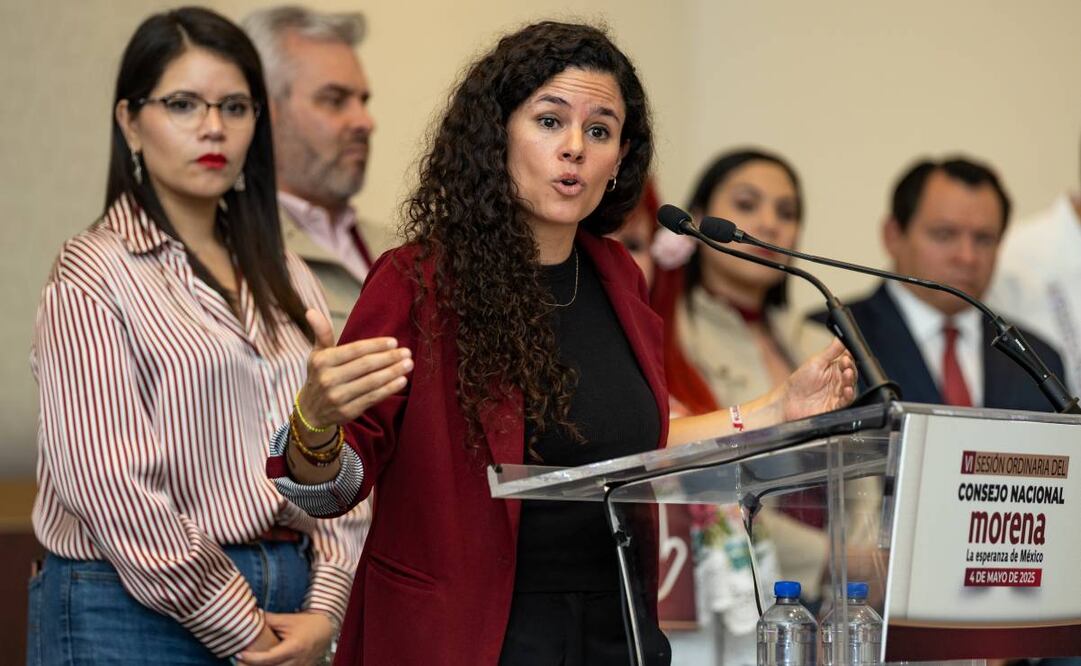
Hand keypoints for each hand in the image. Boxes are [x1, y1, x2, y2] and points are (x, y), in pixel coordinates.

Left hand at [236, 611, 335, 665]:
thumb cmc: (307, 623)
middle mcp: (297, 661)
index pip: (269, 658)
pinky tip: (261, 665)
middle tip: (238, 662)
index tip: (239, 654)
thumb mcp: (288, 620)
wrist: (326, 630)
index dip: (252, 659)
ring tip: (247, 664)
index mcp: (294, 647)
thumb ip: (269, 620)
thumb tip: (251, 616)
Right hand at [296, 309, 412, 438]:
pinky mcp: (348, 412)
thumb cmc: (320, 376)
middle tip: (407, 352)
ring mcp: (338, 397)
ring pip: (371, 382)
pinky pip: (372, 398)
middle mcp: (328, 379)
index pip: (354, 350)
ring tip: (408, 364)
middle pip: (365, 366)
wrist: (311, 412)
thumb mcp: (317, 354)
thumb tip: (311, 310)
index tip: (394, 342)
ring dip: (393, 372)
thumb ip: (321, 333)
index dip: (375, 346)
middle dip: (389, 358)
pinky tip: (401, 381)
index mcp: (322, 361)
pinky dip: (389, 389)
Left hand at [777, 338, 856, 420]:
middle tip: (846, 364)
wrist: (787, 402)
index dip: (849, 358)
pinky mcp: (835, 406)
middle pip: (851, 374)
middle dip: (850, 368)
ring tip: (848, 374)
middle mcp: (838, 382)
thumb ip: (831, 351)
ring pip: (850, 386)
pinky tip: (847, 390)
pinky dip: (848, 395)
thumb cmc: (798, 382)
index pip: (847, 362)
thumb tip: (841, 338)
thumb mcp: (815, 362)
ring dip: (850, 380)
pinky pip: (845, 401)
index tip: (846, 355)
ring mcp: (837, 394)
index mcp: (834, 370)